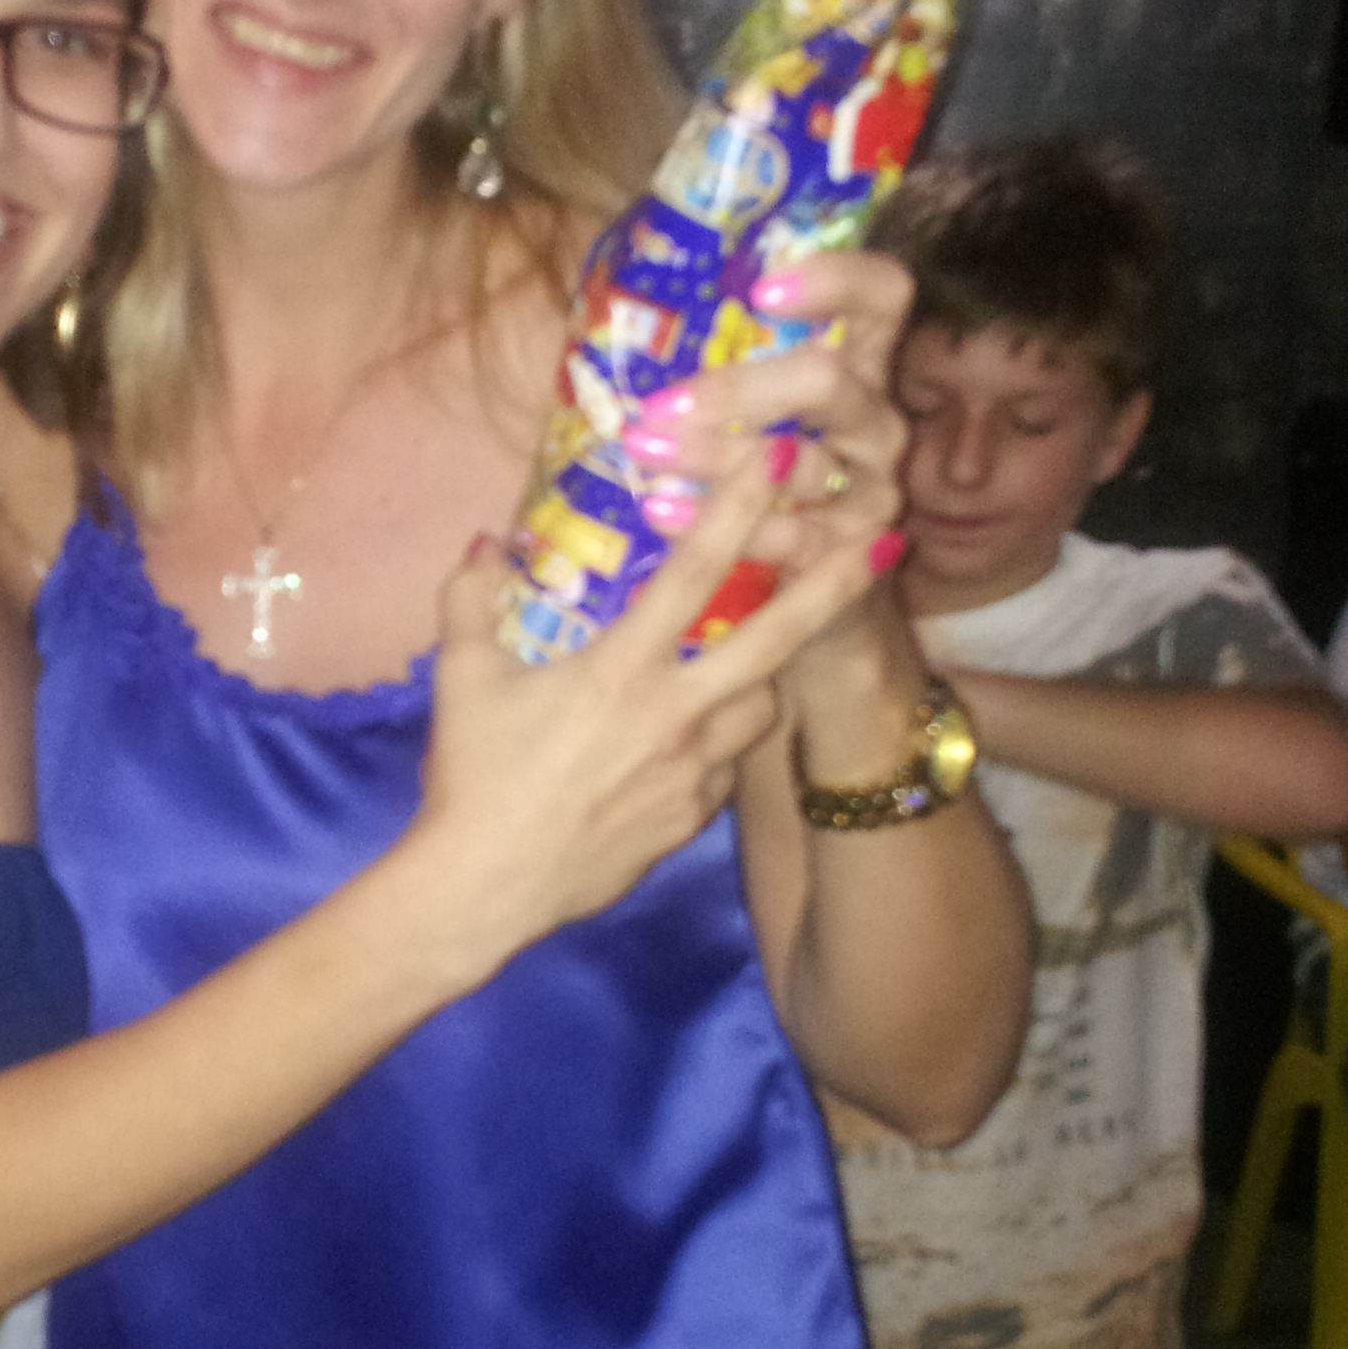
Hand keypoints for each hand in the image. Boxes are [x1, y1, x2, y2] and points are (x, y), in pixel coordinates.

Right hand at [412, 450, 897, 966]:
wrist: (485, 888)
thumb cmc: (469, 778)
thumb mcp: (461, 677)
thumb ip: (470, 598)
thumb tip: (484, 543)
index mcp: (621, 670)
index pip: (693, 573)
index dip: (738, 509)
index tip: (777, 459)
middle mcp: (674, 715)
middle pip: (776, 641)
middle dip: (834, 586)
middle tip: (886, 540)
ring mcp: (692, 773)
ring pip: (761, 709)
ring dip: (762, 676)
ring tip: (746, 660)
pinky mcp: (692, 819)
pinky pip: (724, 769)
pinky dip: (716, 746)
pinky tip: (682, 743)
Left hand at [623, 248, 911, 595]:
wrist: (814, 589)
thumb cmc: (768, 474)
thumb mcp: (761, 410)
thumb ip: (729, 367)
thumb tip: (620, 316)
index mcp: (863, 364)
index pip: (884, 295)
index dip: (838, 279)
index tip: (762, 290)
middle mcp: (878, 419)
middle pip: (827, 380)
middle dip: (738, 388)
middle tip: (658, 404)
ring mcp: (874, 486)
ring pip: (799, 461)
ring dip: (712, 455)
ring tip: (642, 450)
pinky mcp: (854, 549)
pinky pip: (790, 535)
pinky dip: (720, 523)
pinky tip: (658, 511)